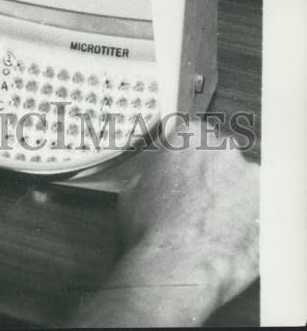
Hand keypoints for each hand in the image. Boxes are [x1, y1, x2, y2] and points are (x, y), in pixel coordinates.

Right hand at [68, 118, 258, 326]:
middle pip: (220, 155)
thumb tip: (154, 173)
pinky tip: (228, 234)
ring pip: (240, 181)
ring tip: (212, 222)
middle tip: (196, 200)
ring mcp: (249, 175)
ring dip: (230, 195)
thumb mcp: (133, 188)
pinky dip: (246, 217)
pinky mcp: (267, 205)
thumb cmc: (152, 229)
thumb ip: (150, 170)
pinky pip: (256, 206)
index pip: (193, 135)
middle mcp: (223, 148)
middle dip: (211, 174)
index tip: (185, 172)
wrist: (177, 266)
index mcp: (189, 135)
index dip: (187, 157)